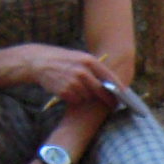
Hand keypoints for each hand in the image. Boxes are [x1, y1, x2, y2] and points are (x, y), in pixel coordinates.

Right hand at [0, 43, 114, 102]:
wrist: (39, 62)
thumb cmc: (62, 60)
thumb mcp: (79, 58)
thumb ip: (93, 68)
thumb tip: (110, 83)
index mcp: (88, 61)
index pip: (108, 77)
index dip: (118, 88)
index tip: (124, 96)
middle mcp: (83, 71)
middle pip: (101, 91)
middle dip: (108, 100)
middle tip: (113, 106)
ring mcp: (74, 82)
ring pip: (88, 96)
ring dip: (86, 96)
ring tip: (77, 88)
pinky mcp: (65, 91)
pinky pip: (76, 100)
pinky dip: (74, 98)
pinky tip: (68, 90)